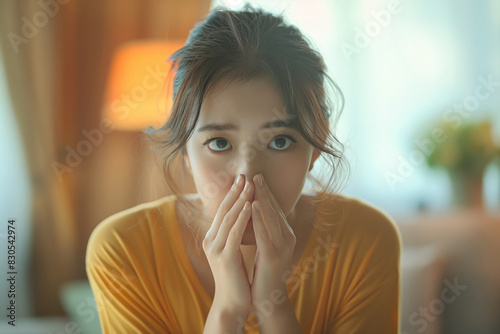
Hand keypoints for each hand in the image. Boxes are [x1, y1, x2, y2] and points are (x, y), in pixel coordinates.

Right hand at [202, 174, 254, 314]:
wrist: (231, 302)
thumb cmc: (235, 276)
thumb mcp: (232, 250)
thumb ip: (233, 234)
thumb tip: (243, 215)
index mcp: (212, 238)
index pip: (222, 211)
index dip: (232, 193)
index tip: (242, 178)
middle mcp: (210, 240)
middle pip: (223, 210)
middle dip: (235, 191)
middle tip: (245, 175)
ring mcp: (215, 249)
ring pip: (229, 218)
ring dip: (240, 200)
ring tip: (250, 185)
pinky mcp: (224, 258)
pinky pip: (235, 233)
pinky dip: (243, 217)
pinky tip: (251, 205)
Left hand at [250, 173, 296, 306]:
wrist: (267, 299)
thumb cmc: (263, 271)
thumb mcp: (266, 247)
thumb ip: (265, 230)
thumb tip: (257, 212)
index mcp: (286, 235)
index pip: (276, 209)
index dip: (266, 192)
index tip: (257, 177)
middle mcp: (288, 238)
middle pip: (275, 209)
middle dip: (265, 191)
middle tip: (255, 174)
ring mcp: (283, 248)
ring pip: (271, 218)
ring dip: (262, 199)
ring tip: (254, 184)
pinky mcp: (274, 257)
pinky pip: (264, 233)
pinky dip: (258, 218)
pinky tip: (252, 206)